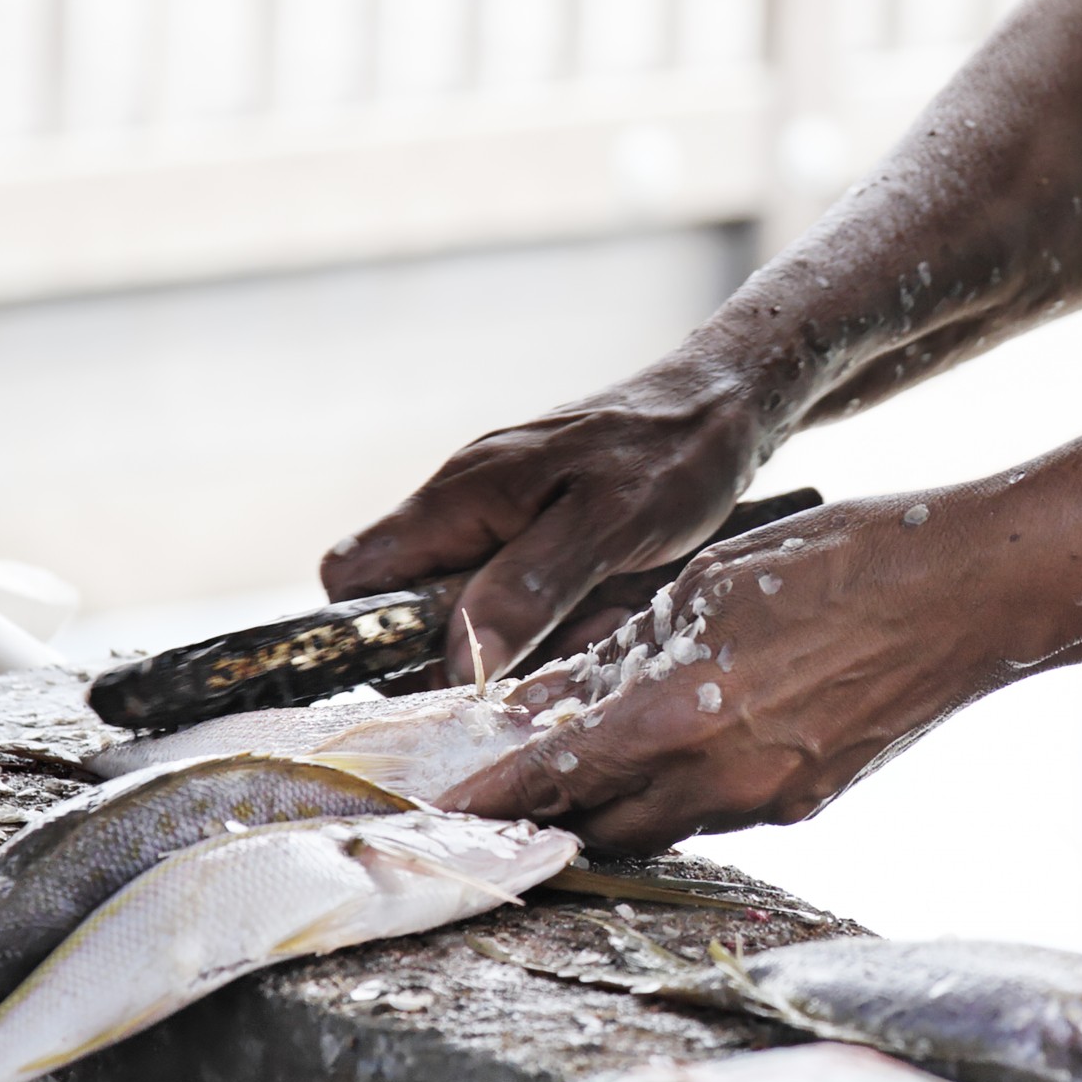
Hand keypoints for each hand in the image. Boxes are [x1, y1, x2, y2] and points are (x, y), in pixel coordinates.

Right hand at [321, 361, 760, 682]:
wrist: (727, 404)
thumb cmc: (671, 454)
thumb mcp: (606, 527)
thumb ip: (529, 588)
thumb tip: (458, 657)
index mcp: (460, 497)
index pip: (354, 576)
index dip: (374, 639)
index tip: (444, 677)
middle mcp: (465, 509)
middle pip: (415, 610)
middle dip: (473, 652)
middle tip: (552, 651)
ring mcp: (501, 520)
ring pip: (475, 612)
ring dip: (529, 639)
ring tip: (600, 620)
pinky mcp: (539, 534)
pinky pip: (522, 599)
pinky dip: (558, 621)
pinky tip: (609, 611)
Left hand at [439, 494, 993, 854]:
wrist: (965, 593)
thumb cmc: (840, 561)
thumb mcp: (706, 586)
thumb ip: (622, 652)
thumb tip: (552, 697)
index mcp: (678, 715)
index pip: (554, 779)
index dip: (494, 801)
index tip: (448, 814)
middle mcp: (718, 778)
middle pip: (600, 825)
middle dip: (552, 811)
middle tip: (515, 788)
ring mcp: (771, 800)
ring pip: (661, 824)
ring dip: (618, 802)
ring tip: (596, 759)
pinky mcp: (810, 803)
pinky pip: (720, 812)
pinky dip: (683, 790)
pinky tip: (687, 743)